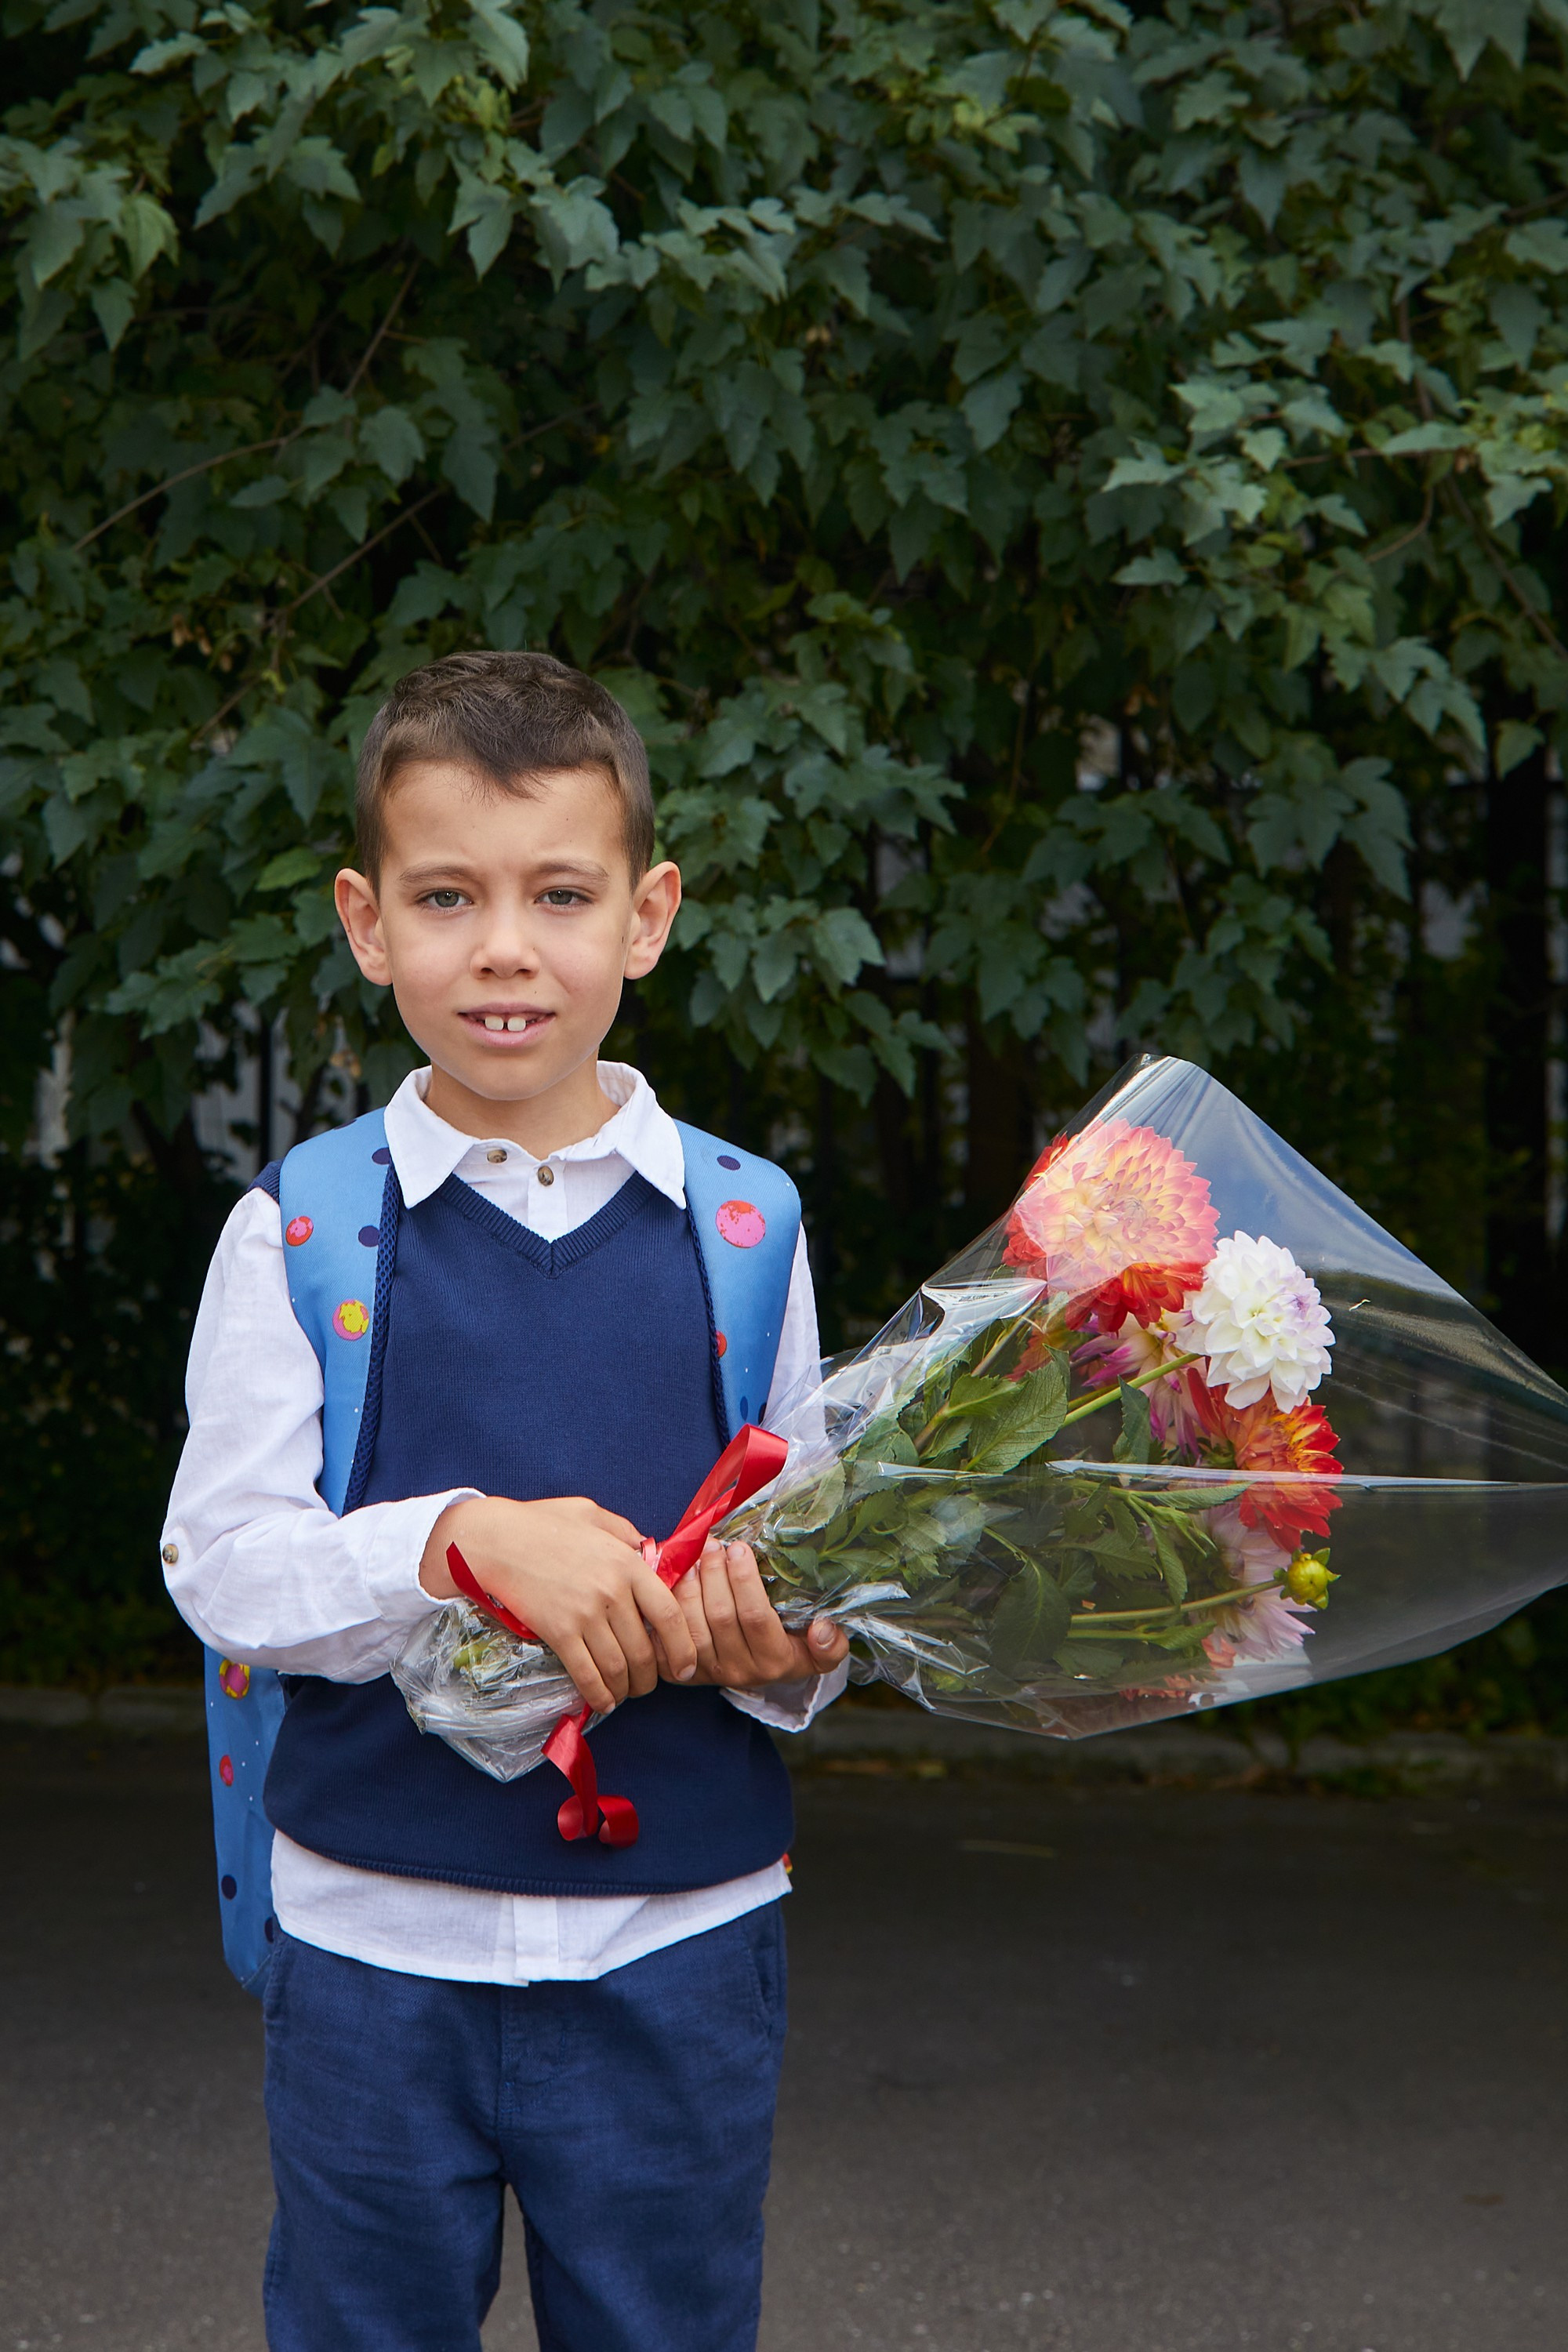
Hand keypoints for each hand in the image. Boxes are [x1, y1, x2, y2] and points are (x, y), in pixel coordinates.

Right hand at [420, 1495, 697, 1714]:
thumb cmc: (543, 1523)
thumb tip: (648, 1552)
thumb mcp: (593, 1515)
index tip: (686, 1668)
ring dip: (625, 1690)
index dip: (683, 1649)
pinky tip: (602, 1700)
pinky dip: (598, 1694)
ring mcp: (585, 1613)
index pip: (671, 1615)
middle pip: (645, 1650)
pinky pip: (587, 1673)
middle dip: (650, 1678)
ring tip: (624, 1694)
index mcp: (628, 1563)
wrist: (495, 1539)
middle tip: (647, 1685)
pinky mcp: (558, 1631)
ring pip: (618, 1667)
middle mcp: (613, 1591)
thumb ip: (625, 1533)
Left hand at [655, 1537, 849, 1689]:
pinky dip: (670, 1603)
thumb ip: (830, 1645)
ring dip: (690, 1585)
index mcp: (775, 1662)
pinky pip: (668, 1635)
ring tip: (697, 1556)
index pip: (755, 1617)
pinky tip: (677, 1578)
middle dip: (715, 1573)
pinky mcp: (680, 1671)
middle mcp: (740, 1672)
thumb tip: (823, 1628)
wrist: (760, 1672)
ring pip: (691, 1624)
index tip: (741, 1547)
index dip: (744, 1580)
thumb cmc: (792, 1648)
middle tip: (715, 1544)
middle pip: (720, 1616)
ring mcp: (708, 1672)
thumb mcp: (819, 1651)